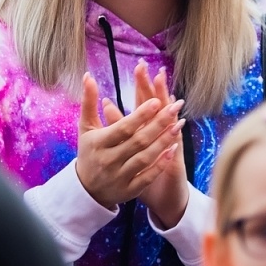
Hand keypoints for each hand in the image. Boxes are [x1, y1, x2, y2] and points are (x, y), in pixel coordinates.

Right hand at [75, 61, 184, 210]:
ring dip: (164, 141)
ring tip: (179, 124)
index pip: (123, 128)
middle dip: (159, 124)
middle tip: (176, 106)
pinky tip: (173, 149)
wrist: (86, 190)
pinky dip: (161, 163)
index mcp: (99, 143)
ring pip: (146, 158)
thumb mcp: (86, 127)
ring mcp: (120, 177)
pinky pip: (148, 176)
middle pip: (138, 141)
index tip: (157, 101)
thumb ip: (89, 102)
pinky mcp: (130, 190)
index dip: (140, 115)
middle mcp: (109, 160)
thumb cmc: (88, 151)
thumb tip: (89, 75)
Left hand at [133, 63, 189, 227]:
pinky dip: (175, 134)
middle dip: (152, 87)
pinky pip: (176, 144)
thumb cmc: (143, 171)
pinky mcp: (178, 159)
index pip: (145, 100)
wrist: (164, 198)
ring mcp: (172, 144)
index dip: (143, 86)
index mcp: (149, 127)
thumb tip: (105, 103)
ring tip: (162, 82)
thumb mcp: (130, 148)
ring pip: (169, 118)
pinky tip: (177, 123)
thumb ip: (119, 124)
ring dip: (166, 102)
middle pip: (157, 104)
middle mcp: (162, 132)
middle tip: (150, 66)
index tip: (140, 66)